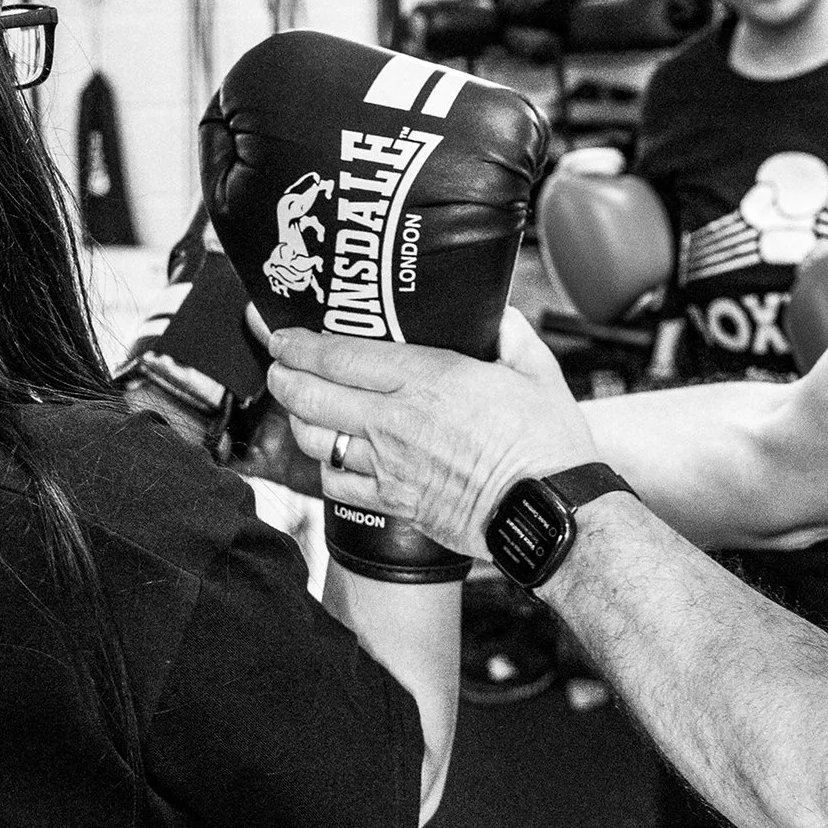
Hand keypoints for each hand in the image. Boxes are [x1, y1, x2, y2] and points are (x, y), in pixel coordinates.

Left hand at [265, 308, 596, 556]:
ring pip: (315, 439)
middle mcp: (397, 421)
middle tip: (277, 365)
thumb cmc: (548, 444)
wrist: (550, 511)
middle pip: (310, 394)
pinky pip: (335, 485)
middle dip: (283, 376)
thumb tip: (499, 315)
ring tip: (297, 406)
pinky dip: (323, 468)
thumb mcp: (537, 372)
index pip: (339, 355)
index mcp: (428, 378)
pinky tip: (329, 456)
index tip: (284, 336)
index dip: (300, 343)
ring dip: (297, 418)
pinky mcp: (393, 503)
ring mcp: (389, 465)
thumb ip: (510, 334)